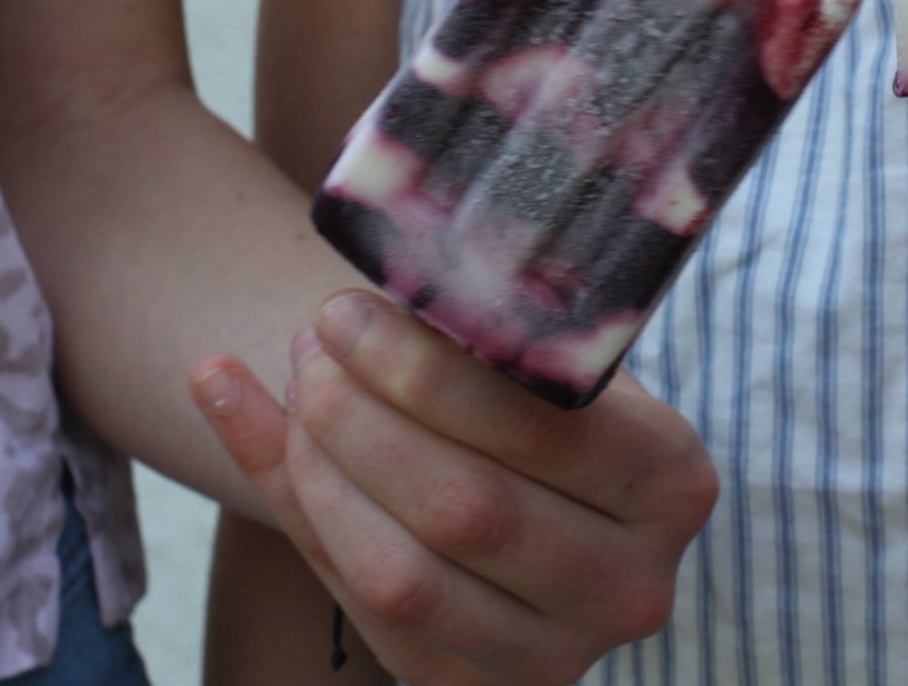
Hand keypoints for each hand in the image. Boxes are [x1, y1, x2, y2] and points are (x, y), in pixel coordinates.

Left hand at [191, 292, 718, 685]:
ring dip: (317, 468)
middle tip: (312, 341)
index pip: (540, 428)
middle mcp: (631, 586)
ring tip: (294, 382)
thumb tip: (393, 262)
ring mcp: (554, 656)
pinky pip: (352, 604)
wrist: (560, 520)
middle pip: (465, 507)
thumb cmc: (554, 412)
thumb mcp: (563, 370)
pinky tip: (233, 403)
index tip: (348, 310)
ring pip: (401, 574)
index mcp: (673, 483)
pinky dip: (281, 502)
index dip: (427, 372)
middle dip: (362, 416)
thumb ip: (498, 336)